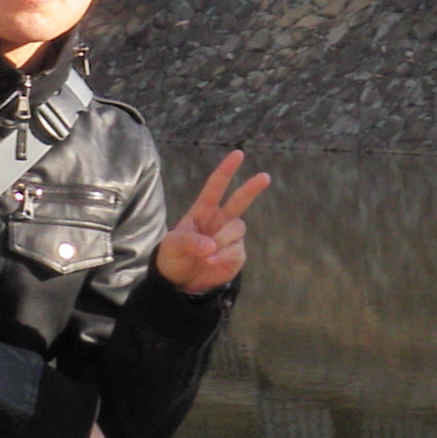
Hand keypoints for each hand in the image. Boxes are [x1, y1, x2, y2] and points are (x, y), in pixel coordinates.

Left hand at [153, 150, 269, 294]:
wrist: (179, 282)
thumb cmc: (173, 257)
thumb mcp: (172, 245)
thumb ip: (190, 241)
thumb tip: (211, 245)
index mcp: (203, 210)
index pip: (216, 186)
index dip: (227, 170)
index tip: (238, 154)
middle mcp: (219, 220)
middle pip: (239, 200)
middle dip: (252, 188)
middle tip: (265, 177)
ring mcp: (229, 237)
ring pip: (237, 228)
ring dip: (223, 239)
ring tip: (207, 253)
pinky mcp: (236, 255)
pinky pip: (236, 250)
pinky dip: (223, 256)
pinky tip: (210, 262)